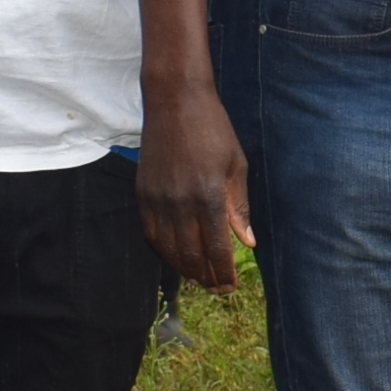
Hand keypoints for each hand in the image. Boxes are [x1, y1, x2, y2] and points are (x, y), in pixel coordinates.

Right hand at [137, 75, 252, 292]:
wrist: (175, 102)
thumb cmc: (213, 129)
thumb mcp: (235, 165)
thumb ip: (239, 206)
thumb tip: (248, 242)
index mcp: (208, 195)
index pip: (216, 247)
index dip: (223, 271)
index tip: (230, 286)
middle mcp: (180, 202)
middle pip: (191, 254)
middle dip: (205, 277)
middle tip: (217, 288)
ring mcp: (158, 199)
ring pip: (169, 248)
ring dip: (184, 268)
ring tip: (199, 278)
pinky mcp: (143, 194)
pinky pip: (151, 233)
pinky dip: (164, 250)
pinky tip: (176, 256)